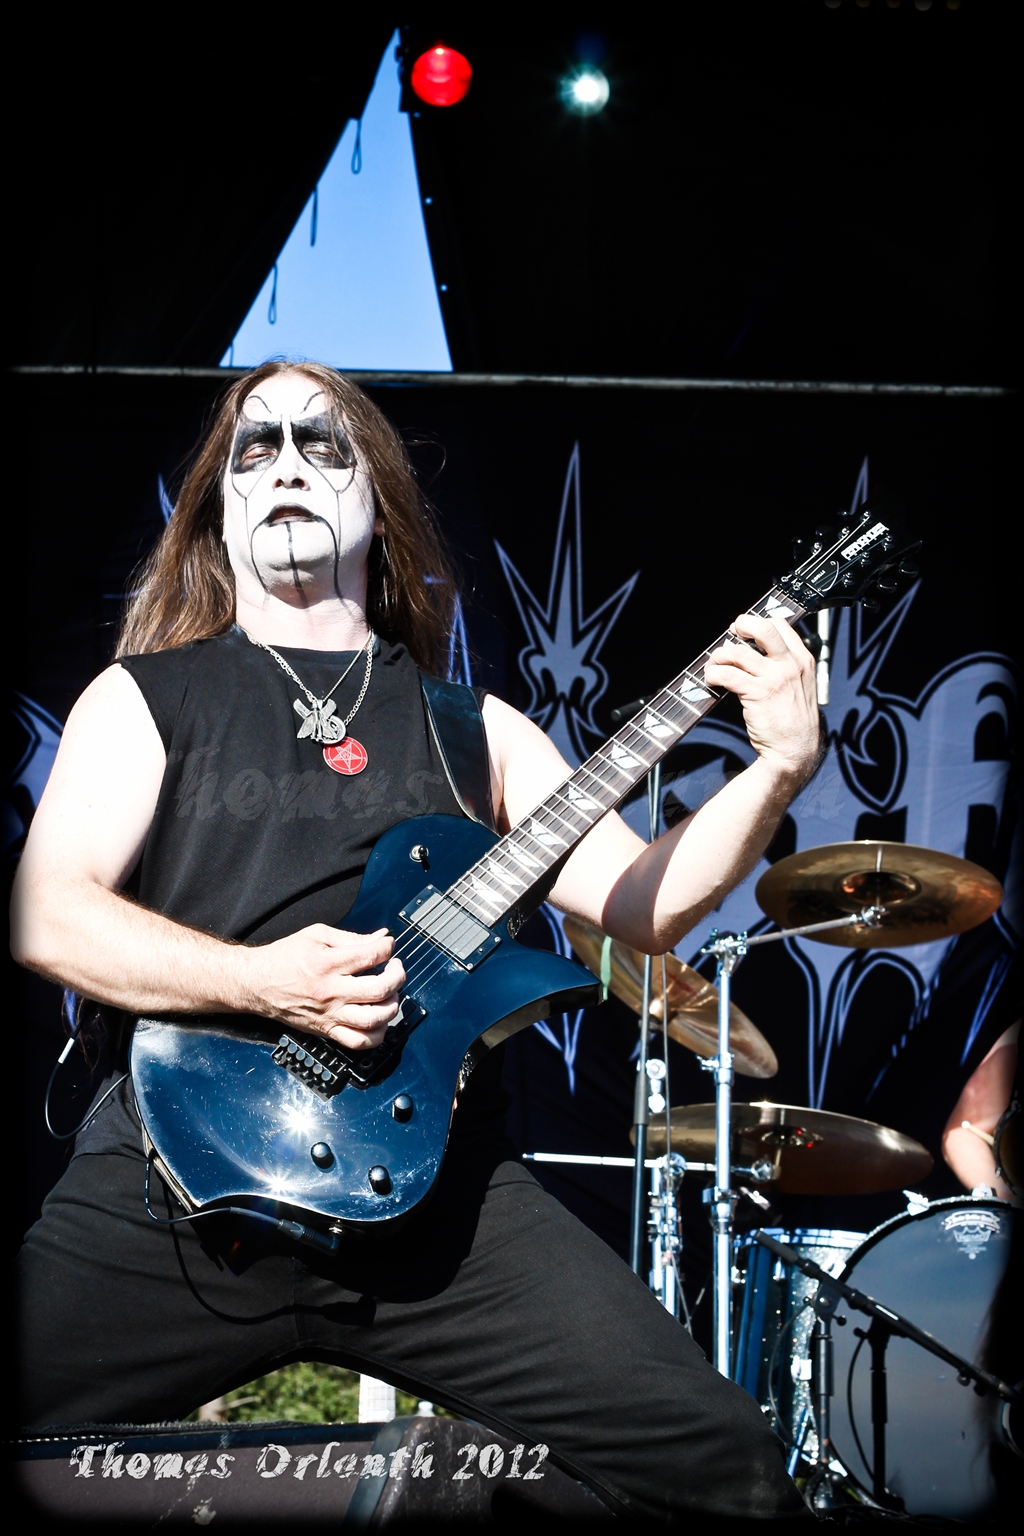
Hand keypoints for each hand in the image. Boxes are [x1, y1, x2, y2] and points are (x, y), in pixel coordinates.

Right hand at [245, 925, 405, 1051]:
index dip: (387, 947)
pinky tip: (380, 1020)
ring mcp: (330, 1014)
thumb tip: (380, 937)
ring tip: (390, 994)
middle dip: (398, 976)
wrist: (256, 983)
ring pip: (374, 1019)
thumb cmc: (284, 957)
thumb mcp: (316, 935)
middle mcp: (331, 991)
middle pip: (380, 988)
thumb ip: (351, 938)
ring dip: (392, 1006)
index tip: (387, 945)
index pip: (372, 955)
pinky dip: (377, 1034)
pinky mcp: (327, 1030)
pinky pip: (359, 1042)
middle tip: (395, 968)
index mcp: (328, 963)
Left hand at [704, 613, 819, 782]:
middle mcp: (790, 665)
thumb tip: (753, 650)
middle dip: (742, 624)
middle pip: (764, 629)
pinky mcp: (758, 694)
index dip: (759, 623)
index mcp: (802, 660)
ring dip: (719, 656)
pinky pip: (729, 675)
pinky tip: (712, 679)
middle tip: (731, 632)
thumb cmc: (794, 720)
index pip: (781, 626)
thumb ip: (784, 666)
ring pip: (739, 652)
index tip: (744, 631)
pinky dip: (714, 674)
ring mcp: (775, 679)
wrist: (795, 750)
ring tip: (714, 665)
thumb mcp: (801, 685)